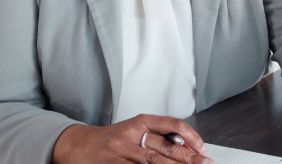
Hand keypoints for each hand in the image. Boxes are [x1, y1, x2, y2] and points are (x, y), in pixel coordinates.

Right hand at [52, 114, 212, 163]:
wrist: (77, 145)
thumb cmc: (110, 140)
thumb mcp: (133, 131)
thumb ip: (156, 137)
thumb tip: (185, 148)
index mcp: (139, 122)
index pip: (171, 124)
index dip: (190, 135)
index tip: (202, 147)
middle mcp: (131, 134)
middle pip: (166, 147)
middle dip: (188, 157)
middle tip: (204, 163)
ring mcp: (120, 151)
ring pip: (153, 162)